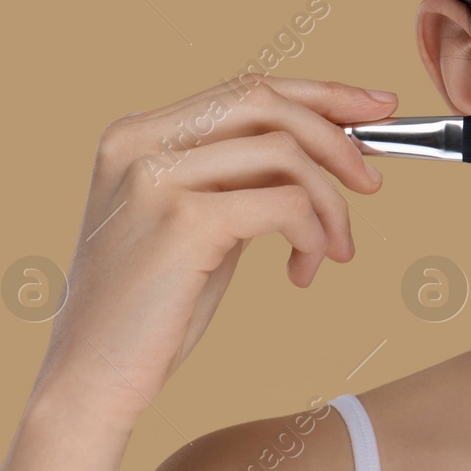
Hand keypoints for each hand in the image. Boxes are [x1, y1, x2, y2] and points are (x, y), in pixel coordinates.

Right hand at [32, 75, 395, 422]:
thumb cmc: (155, 308)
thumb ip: (244, 176)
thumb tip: (335, 144)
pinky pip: (285, 204)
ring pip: (284, 154)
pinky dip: (313, 235)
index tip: (377, 107)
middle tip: (372, 184)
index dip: (321, 94)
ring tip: (335, 250)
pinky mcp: (182, 221)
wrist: (92, 380)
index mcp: (137, 133)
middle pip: (267, 104)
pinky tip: (304, 272)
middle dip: (337, 138)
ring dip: (330, 204)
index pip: (246, 89)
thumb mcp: (199, 221)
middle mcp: (139, 142)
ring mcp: (155, 177)